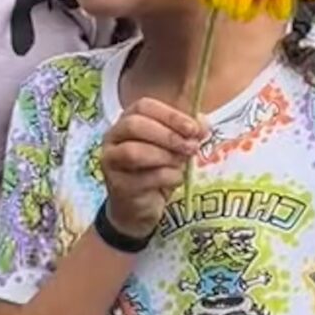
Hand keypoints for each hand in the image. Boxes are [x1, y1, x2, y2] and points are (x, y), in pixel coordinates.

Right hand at [97, 98, 206, 237]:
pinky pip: (145, 178)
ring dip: (165, 156)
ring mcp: (111, 162)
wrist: (139, 208)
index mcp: (127, 120)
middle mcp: (113, 138)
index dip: (170, 115)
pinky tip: (175, 179)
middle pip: (135, 125)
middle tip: (191, 147)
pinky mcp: (118, 185)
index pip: (144, 106)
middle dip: (168, 135)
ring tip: (181, 163)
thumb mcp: (173, 148)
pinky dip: (167, 177)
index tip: (193, 128)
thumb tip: (203, 124)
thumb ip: (186, 133)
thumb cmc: (155, 171)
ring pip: (134, 151)